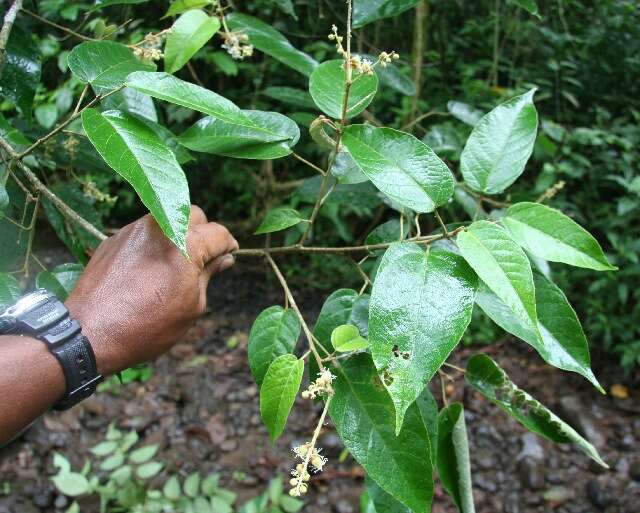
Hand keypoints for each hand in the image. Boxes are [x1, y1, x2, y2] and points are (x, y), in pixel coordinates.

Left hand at [65, 206, 237, 374]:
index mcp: (186, 245)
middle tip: (202, 259)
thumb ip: (209, 275)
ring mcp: (135, 229)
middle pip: (195, 214)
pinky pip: (144, 230)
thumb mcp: (192, 306)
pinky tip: (149, 269)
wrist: (91, 332)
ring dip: (178, 234)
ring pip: (167, 218)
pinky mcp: (115, 237)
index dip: (228, 245)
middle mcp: (161, 228)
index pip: (219, 233)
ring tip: (174, 264)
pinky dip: (154, 242)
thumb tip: (224, 259)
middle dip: (204, 232)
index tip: (227, 257)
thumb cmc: (147, 325)